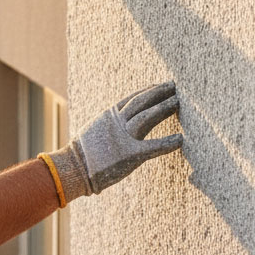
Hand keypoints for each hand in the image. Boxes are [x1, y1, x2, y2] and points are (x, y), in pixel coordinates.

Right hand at [41, 82, 182, 203]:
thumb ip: (108, 124)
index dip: (148, 90)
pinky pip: (153, 146)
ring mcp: (124, 136)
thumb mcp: (95, 129)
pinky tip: (180, 139)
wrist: (74, 168)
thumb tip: (115, 122)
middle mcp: (118, 121)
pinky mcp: (130, 153)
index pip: (133, 98)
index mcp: (110, 115)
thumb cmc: (82, 153)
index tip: (160, 85)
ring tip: (178, 101)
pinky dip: (168, 143)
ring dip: (164, 107)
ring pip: (148, 116)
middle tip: (174, 86)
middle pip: (142, 101)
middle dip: (159, 92)